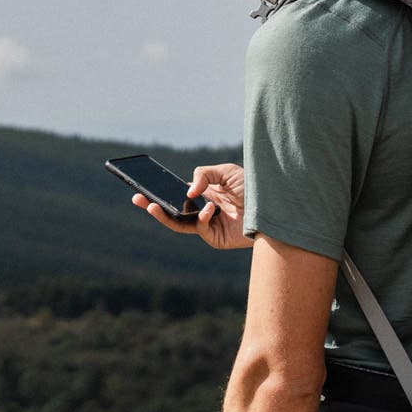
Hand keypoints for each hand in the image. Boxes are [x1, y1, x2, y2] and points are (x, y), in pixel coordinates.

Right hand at [135, 163, 249, 250]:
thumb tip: (188, 192)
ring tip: (152, 207)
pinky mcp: (216, 238)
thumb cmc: (253, 188)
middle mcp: (202, 211)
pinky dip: (202, 217)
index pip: (175, 195)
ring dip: (164, 216)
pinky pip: (200, 228)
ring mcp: (208, 226)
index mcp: (203, 195)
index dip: (159, 193)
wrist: (273, 206)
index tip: (143, 187)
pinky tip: (210, 207)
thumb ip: (203, 175)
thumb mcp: (226, 172)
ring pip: (179, 224)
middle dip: (153, 205)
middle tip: (137, 199)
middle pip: (172, 212)